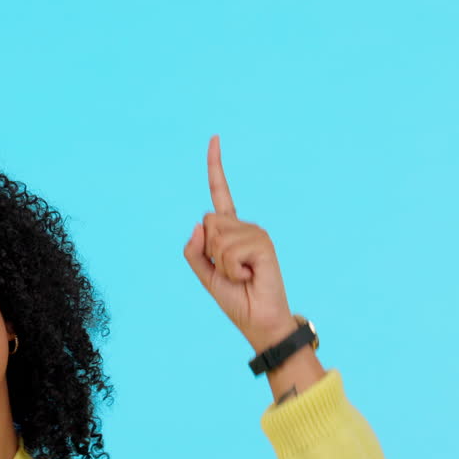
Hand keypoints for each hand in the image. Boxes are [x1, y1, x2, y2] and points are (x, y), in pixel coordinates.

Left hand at [183, 135, 296, 350]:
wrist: (259, 320)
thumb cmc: (235, 297)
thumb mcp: (204, 274)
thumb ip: (194, 250)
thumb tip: (198, 224)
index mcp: (230, 230)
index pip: (220, 193)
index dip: (215, 166)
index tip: (215, 138)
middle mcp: (244, 227)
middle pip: (207, 222)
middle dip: (209, 251)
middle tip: (230, 271)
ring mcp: (257, 233)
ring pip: (217, 238)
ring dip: (221, 264)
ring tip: (241, 275)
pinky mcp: (264, 244)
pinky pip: (230, 250)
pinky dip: (232, 269)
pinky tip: (250, 275)